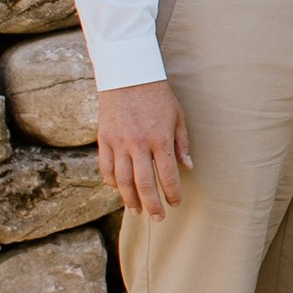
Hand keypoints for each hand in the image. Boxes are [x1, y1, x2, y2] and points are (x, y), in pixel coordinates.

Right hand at [98, 82, 192, 214]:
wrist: (128, 74)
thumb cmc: (157, 95)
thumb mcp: (177, 115)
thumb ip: (182, 143)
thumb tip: (188, 167)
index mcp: (159, 138)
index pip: (167, 175)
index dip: (172, 193)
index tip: (176, 203)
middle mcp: (138, 144)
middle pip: (143, 184)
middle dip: (152, 205)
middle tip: (158, 218)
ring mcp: (118, 143)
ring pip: (122, 180)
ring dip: (130, 199)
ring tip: (137, 210)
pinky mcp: (104, 139)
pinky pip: (106, 167)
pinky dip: (111, 182)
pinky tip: (118, 190)